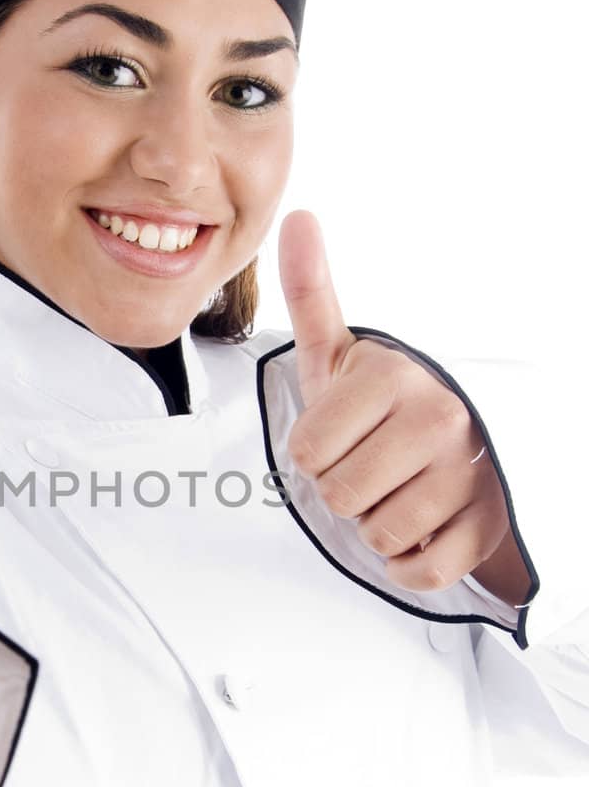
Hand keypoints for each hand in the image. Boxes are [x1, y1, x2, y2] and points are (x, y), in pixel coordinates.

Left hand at [276, 209, 524, 598]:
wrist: (464, 444)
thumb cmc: (382, 405)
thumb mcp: (342, 354)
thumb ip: (313, 294)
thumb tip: (298, 216)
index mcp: (394, 376)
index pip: (306, 453)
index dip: (314, 453)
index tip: (343, 435)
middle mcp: (440, 418)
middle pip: (337, 497)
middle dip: (343, 490)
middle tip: (372, 465)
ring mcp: (470, 474)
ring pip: (377, 535)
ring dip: (376, 525)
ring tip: (398, 490)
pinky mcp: (488, 526)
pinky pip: (421, 570)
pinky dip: (410, 564)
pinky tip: (421, 527)